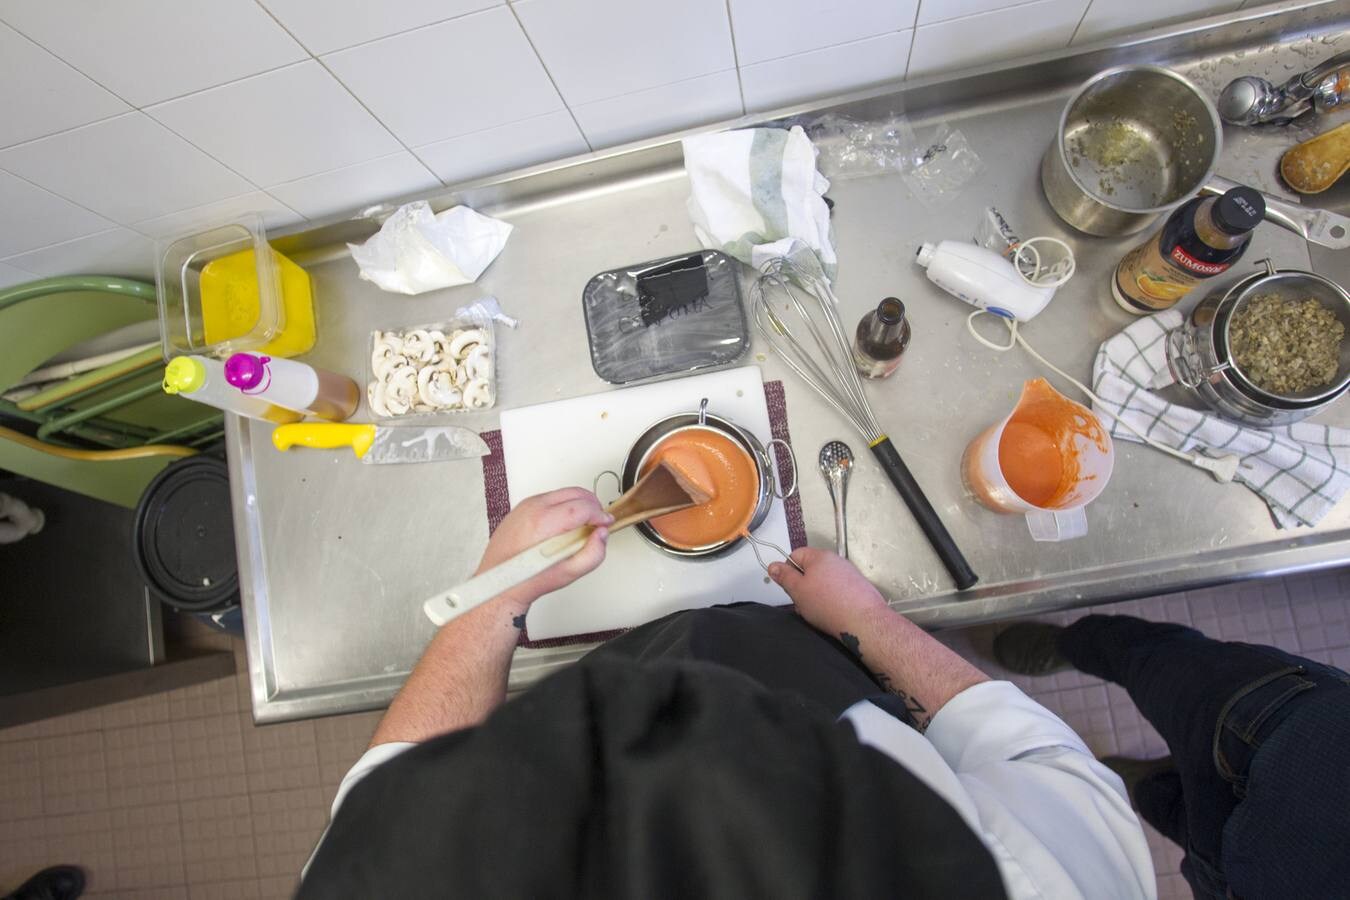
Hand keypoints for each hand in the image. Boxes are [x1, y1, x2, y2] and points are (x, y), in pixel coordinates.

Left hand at [477, 487, 611, 606]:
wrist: (500, 582)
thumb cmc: (528, 579)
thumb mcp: (568, 574)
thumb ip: (593, 554)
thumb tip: (602, 535)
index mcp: (544, 523)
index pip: (583, 506)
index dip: (600, 514)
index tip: (606, 522)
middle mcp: (533, 508)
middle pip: (575, 493)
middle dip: (593, 506)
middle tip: (598, 522)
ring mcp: (526, 505)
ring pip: (563, 493)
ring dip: (579, 505)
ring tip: (582, 526)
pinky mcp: (522, 507)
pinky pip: (550, 498)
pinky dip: (564, 506)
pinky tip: (564, 525)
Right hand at [768, 546, 887, 633]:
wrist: (864, 622)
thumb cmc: (830, 605)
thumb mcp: (798, 591)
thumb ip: (784, 576)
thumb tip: (774, 566)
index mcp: (820, 556)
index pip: (795, 555)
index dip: (788, 571)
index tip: (788, 587)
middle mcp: (836, 561)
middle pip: (810, 570)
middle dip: (803, 586)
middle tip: (802, 603)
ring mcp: (849, 574)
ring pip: (823, 583)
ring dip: (816, 596)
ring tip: (818, 612)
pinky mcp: (858, 588)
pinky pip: (837, 592)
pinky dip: (831, 601)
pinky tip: (832, 614)